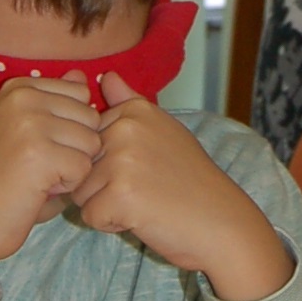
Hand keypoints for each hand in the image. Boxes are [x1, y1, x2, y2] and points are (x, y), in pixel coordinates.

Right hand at [0, 73, 102, 291]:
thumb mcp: (24, 131)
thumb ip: (55, 102)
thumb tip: (81, 75)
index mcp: (17, 88)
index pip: (81, 94)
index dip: (70, 127)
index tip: (36, 145)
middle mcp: (22, 98)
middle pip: (91, 117)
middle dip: (74, 148)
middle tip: (37, 166)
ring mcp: (30, 124)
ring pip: (91, 143)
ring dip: (72, 168)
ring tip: (37, 177)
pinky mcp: (39, 154)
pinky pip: (84, 169)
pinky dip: (67, 187)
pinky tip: (37, 190)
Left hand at [68, 74, 294, 300]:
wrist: (220, 222)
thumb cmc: (191, 181)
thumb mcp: (164, 131)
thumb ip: (129, 103)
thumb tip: (107, 75)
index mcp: (135, 111)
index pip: (88, 140)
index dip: (108, 162)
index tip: (143, 167)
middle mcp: (126, 129)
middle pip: (81, 165)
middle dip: (103, 185)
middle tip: (144, 188)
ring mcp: (123, 161)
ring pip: (81, 192)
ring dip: (106, 206)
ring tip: (143, 203)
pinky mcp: (120, 195)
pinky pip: (90, 216)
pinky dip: (111, 225)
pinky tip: (142, 218)